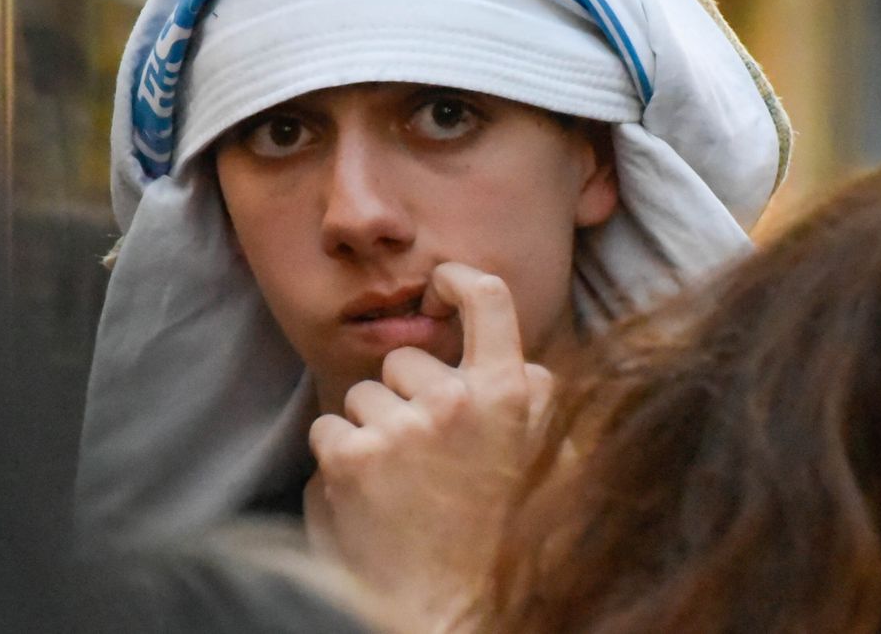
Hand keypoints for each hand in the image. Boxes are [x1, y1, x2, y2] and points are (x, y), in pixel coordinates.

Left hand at [305, 264, 554, 632]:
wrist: (463, 617)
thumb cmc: (505, 547)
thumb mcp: (552, 466)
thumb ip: (533, 407)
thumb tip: (516, 366)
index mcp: (514, 397)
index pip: (489, 301)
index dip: (459, 281)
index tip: (440, 283)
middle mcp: (456, 402)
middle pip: (406, 361)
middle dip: (407, 397)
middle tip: (427, 457)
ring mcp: (402, 428)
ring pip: (362, 395)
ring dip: (373, 430)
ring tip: (400, 486)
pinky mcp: (353, 459)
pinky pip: (328, 429)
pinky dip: (339, 458)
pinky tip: (367, 497)